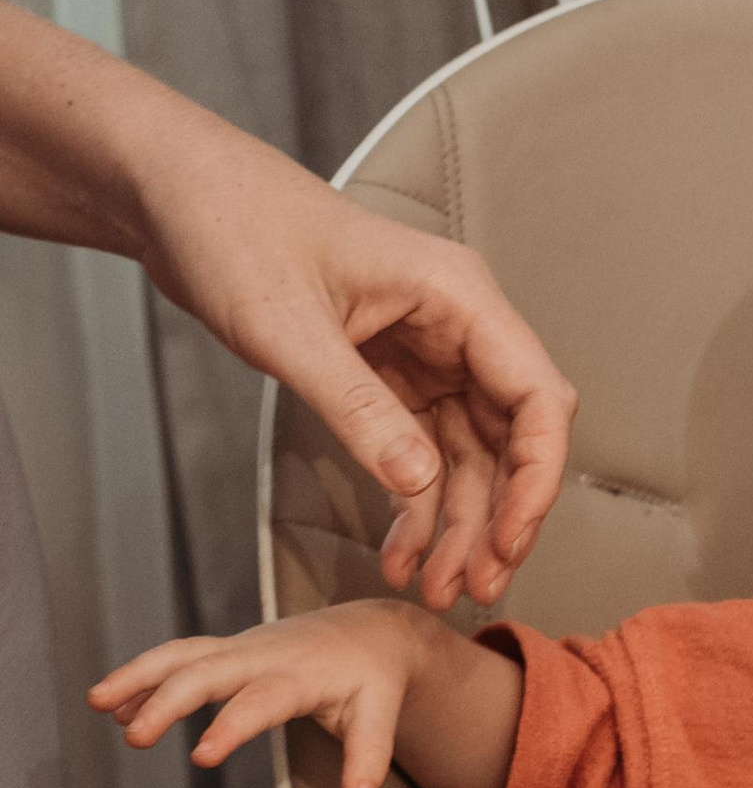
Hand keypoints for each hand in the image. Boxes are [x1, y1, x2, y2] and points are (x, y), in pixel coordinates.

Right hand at [93, 605, 429, 787]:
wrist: (369, 629)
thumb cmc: (374, 677)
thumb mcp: (382, 713)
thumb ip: (369, 757)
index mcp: (300, 674)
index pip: (259, 700)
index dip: (230, 727)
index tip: (200, 757)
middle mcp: (262, 656)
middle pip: (205, 671)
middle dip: (166, 701)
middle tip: (133, 739)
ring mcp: (239, 649)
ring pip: (180, 654)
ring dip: (137, 676)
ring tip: (96, 704)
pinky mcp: (226, 651)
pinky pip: (178, 657)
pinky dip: (144, 676)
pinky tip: (113, 706)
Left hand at [140, 159, 575, 611]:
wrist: (180, 199)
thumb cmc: (235, 232)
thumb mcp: (289, 330)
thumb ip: (358, 408)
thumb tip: (419, 483)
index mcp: (459, 295)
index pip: (538, 397)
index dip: (536, 478)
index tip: (509, 543)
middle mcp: (458, 325)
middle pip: (511, 437)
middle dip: (497, 516)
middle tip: (474, 588)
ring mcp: (428, 351)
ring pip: (469, 454)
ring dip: (458, 523)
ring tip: (434, 588)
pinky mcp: (392, 372)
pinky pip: (422, 449)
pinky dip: (415, 504)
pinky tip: (399, 550)